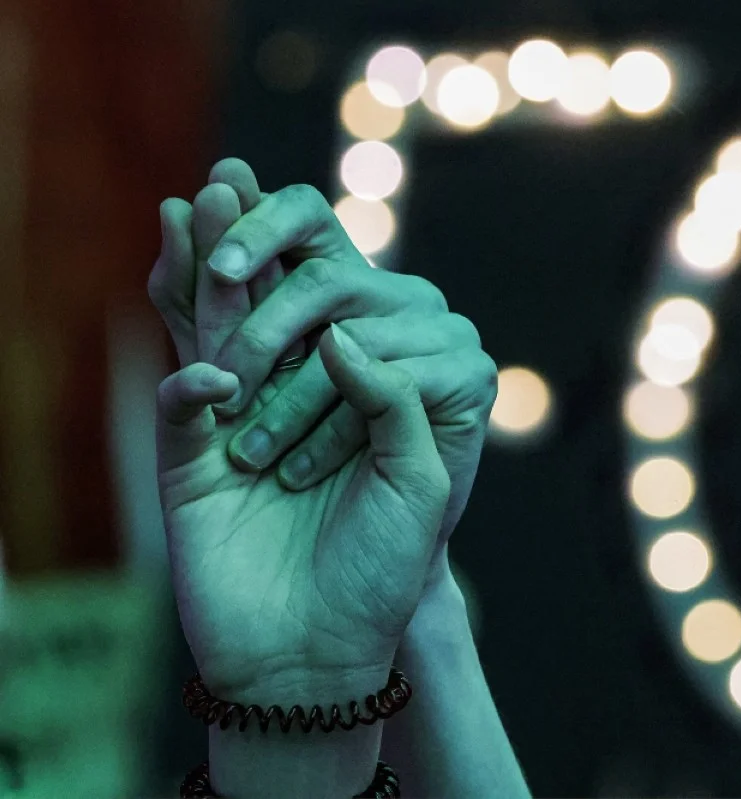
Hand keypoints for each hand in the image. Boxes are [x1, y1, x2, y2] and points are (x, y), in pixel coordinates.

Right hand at [150, 181, 452, 697]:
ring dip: (201, 272)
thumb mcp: (418, 483)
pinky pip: (181, 406)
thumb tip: (348, 336)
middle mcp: (290, 399)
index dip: (327, 287)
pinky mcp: (189, 464)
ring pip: (211, 332)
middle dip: (250, 242)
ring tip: (198, 202)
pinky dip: (194, 384)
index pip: (336, 318)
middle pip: (263, 306)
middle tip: (236, 177)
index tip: (336, 294)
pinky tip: (216, 374)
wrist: (320, 654)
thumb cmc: (382, 570)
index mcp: (352, 401)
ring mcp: (234, 425)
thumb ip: (398, 405)